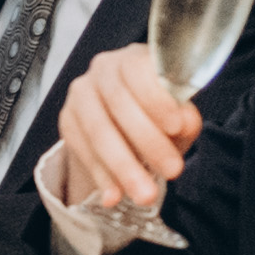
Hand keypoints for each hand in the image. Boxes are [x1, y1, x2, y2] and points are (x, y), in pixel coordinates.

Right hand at [48, 45, 204, 211]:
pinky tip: (116, 195)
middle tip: (172, 170)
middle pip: (119, 103)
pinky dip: (102, 176)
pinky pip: (83, 151)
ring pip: (99, 130)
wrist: (122, 125)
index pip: (139, 70)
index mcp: (134, 59)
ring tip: (145, 194)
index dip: (157, 98)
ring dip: (123, 166)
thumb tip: (187, 121)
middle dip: (148, 141)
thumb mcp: (178, 117)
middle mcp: (104, 69)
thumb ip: (185, 119)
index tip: (176, 126)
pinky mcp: (67, 120)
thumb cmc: (157, 116)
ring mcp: (81, 94)